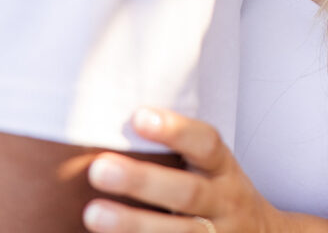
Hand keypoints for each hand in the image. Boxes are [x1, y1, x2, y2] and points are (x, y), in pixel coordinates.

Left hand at [83, 108, 279, 232]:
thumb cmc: (217, 194)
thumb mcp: (212, 169)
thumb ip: (179, 151)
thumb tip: (123, 123)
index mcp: (224, 170)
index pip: (206, 144)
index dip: (175, 131)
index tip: (137, 117)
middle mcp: (224, 204)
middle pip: (187, 193)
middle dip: (142, 181)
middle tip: (98, 168)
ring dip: (133, 225)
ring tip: (92, 213)